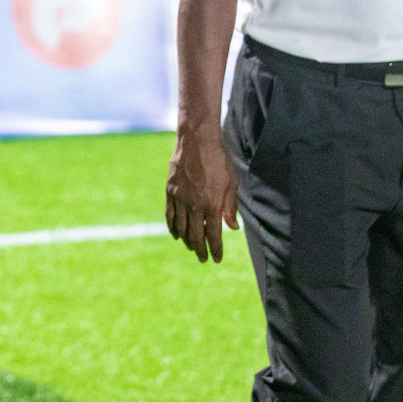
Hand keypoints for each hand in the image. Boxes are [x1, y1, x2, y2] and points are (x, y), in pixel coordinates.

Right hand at [165, 126, 238, 262]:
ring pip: (181, 228)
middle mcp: (195, 205)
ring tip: (191, 248)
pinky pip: (170, 215)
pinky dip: (172, 228)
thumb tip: (232, 228)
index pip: (214, 235)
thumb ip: (231, 207)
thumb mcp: (232, 183)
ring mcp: (180, 199)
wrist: (197, 142)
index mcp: (213, 204)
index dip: (216, 249)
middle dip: (201, 250)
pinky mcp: (170, 192)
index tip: (217, 259)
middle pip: (196, 235)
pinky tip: (176, 235)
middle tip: (204, 259)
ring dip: (187, 241)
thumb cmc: (219, 161)